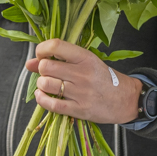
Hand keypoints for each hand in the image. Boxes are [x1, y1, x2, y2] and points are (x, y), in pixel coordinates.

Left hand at [25, 39, 141, 124]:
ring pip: (45, 84)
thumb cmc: (103, 79)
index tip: (42, 56)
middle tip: (48, 74)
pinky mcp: (80, 109)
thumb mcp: (86, 63)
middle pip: (46, 66)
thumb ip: (58, 60)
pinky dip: (41, 99)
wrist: (127, 100)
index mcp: (85, 58)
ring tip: (48, 85)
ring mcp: (81, 92)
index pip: (55, 46)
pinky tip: (43, 96)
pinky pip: (51, 104)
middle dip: (41, 70)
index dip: (41, 50)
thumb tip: (29, 63)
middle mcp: (83, 73)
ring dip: (41, 84)